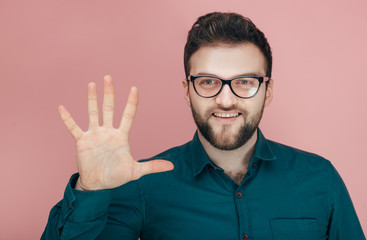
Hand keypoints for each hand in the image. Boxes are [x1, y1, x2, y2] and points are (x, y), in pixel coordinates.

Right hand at [58, 75, 173, 189]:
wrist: (98, 185)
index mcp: (121, 136)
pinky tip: (61, 108)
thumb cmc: (117, 176)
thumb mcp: (136, 171)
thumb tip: (171, 166)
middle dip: (109, 93)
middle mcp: (108, 131)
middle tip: (108, 77)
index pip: (128, 115)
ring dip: (92, 99)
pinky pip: (73, 127)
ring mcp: (94, 134)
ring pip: (93, 112)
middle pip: (109, 108)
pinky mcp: (82, 141)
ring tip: (92, 84)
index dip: (131, 102)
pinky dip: (67, 118)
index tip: (134, 88)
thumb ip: (152, 166)